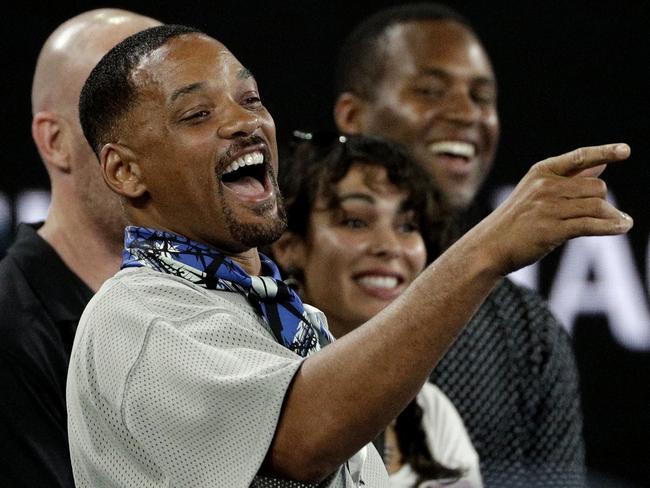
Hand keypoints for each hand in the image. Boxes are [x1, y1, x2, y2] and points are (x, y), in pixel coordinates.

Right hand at [474, 143, 632, 274]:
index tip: (625, 151)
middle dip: (603, 200)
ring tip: (622, 222)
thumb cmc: (515, 219)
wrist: (490, 245)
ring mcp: (548, 208)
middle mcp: (545, 186)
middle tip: (605, 214)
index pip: (579, 157)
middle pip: (596, 186)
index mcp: (541, 172)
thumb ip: (571, 178)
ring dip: (613, 216)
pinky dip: (612, 227)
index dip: (605, 151)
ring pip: (597, 206)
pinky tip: (621, 227)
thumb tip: (603, 164)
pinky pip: (591, 225)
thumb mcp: (536, 191)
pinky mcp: (552, 230)